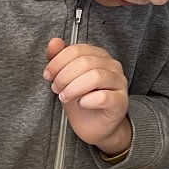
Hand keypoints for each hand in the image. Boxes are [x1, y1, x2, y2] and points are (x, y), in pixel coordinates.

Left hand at [45, 38, 131, 156]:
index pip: (77, 50)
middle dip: (64, 76)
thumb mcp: (66, 78)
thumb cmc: (82, 100)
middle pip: (85, 62)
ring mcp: (119, 83)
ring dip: (74, 88)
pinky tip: (81, 104)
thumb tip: (54, 42)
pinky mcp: (121, 101)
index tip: (48, 75)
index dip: (58, 62)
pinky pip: (103, 96)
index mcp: (99, 55)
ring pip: (95, 76)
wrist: (95, 126)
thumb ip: (60, 59)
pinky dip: (87, 100)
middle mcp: (112, 66)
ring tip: (65, 97)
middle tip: (56, 89)